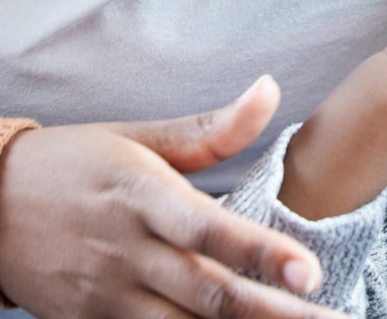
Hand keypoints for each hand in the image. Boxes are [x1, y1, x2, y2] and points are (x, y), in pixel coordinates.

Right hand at [0, 77, 345, 318]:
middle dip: (275, 314)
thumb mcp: (140, 138)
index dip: (262, 253)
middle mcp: (128, 253)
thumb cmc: (75, 163)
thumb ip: (213, 128)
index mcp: (143, 198)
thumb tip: (272, 89)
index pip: (210, 231)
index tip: (310, 272)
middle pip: (209, 293)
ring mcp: (109, 297)